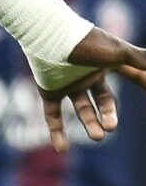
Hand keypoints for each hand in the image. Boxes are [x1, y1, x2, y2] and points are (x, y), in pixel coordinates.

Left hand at [39, 27, 145, 152]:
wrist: (49, 36)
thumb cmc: (87, 43)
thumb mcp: (120, 53)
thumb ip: (143, 61)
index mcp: (105, 62)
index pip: (129, 75)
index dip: (142, 82)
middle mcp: (86, 74)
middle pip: (103, 100)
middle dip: (109, 115)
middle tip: (110, 127)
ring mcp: (67, 83)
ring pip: (82, 108)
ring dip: (89, 123)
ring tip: (97, 137)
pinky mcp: (49, 90)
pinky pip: (52, 114)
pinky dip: (57, 131)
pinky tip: (62, 150)